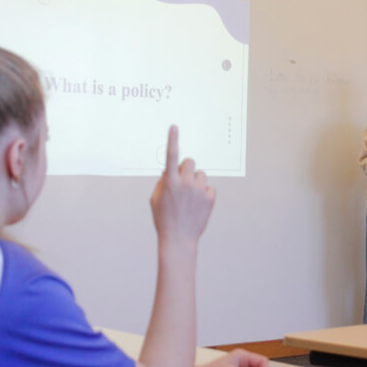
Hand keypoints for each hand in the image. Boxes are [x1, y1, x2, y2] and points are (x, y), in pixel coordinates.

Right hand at [150, 125, 215, 246]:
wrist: (179, 239)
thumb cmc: (164, 219)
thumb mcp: (155, 200)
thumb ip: (162, 181)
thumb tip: (170, 170)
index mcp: (170, 183)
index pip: (171, 156)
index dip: (172, 140)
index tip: (174, 126)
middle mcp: (186, 184)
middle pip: (190, 161)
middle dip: (186, 168)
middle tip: (182, 181)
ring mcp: (199, 190)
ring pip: (201, 174)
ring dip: (195, 181)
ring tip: (190, 197)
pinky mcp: (210, 198)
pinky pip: (209, 186)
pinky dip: (204, 193)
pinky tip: (198, 205)